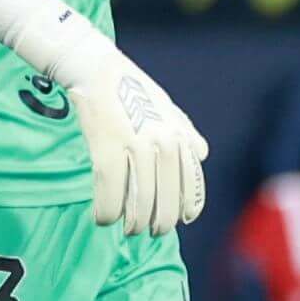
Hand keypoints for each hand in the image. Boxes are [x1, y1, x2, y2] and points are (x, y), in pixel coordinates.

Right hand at [0, 0, 208, 237]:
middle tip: (142, 230)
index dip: (185, 211)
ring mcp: (136, 148)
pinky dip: (105, 214)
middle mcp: (163, 145)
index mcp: (179, 138)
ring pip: (138, 208)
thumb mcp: (168, 108)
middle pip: (165, 207)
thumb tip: (202, 155)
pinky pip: (110, 197)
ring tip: (122, 227)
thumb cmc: (133, 89)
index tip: (178, 222)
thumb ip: (186, 133)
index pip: (192, 188)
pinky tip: (101, 218)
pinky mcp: (107, 150)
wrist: (97, 70)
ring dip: (129, 225)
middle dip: (155, 226)